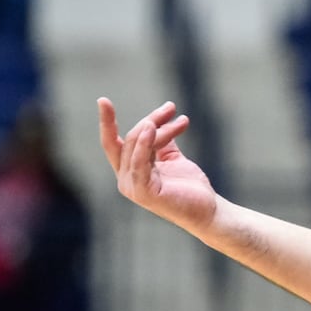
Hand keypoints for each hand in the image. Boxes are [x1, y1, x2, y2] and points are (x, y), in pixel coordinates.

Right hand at [98, 99, 214, 232]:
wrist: (208, 210)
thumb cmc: (189, 186)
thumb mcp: (172, 157)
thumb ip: (161, 141)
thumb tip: (155, 120)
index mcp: (129, 170)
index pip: (112, 142)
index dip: (106, 122)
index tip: (103, 100)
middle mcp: (125, 178)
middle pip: (130, 139)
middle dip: (149, 119)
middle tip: (171, 106)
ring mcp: (132, 186)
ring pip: (137, 146)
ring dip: (154, 127)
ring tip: (172, 113)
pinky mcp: (143, 192)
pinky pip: (140, 162)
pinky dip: (144, 143)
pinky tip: (152, 127)